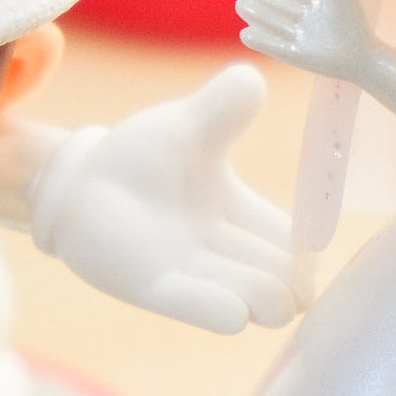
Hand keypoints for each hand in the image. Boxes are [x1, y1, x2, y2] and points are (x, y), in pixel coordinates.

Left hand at [34, 64, 305, 333]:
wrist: (77, 181)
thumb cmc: (141, 156)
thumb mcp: (188, 124)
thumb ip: (223, 106)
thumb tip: (252, 80)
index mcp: (240, 214)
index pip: (288, 241)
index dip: (307, 254)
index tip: (318, 259)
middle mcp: (221, 250)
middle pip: (274, 276)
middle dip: (292, 285)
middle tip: (303, 290)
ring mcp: (188, 271)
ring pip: (242, 295)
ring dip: (264, 300)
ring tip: (278, 304)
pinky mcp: (149, 286)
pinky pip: (190, 303)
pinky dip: (215, 309)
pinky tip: (238, 315)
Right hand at [238, 0, 378, 83]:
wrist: (362, 57)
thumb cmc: (354, 26)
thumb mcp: (346, 1)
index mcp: (315, 1)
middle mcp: (304, 18)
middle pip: (278, 6)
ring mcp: (300, 37)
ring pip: (274, 24)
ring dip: (257, 15)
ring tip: (240, 5)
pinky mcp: (298, 56)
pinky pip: (276, 47)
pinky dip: (261, 41)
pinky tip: (245, 34)